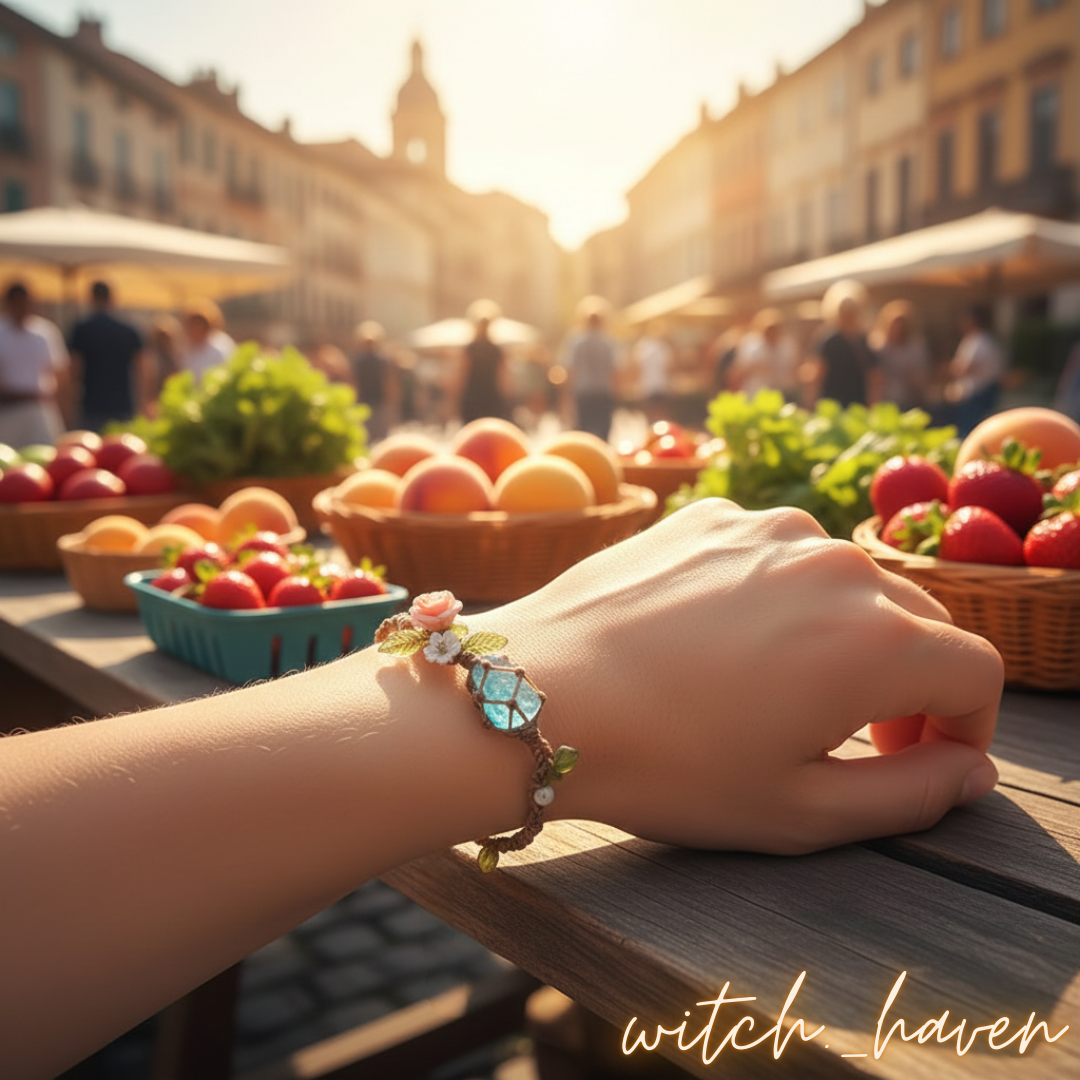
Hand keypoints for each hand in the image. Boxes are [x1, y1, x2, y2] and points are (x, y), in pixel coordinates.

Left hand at [493, 499, 1001, 853]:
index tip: (919, 758)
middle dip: (910, 684)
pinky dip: (776, 596)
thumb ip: (912, 796)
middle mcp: (835, 564)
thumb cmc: (665, 766)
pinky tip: (722, 641)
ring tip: (781, 689)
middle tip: (857, 738)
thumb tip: (971, 770)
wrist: (538, 697)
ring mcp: (767, 528)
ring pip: (846, 582)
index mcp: (877, 638)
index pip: (976, 673)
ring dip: (842, 634)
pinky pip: (774, 554)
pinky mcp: (709, 517)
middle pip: (919, 622)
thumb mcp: (800, 812)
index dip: (963, 726)